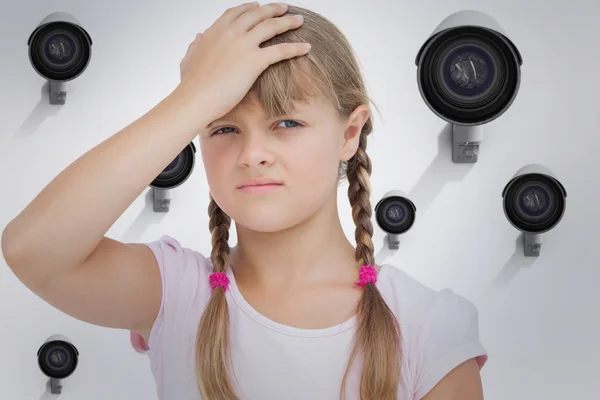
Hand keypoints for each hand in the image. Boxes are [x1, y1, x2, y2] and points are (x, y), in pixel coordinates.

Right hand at [177, 2, 309, 123]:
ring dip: (288, 21)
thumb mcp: (188, 59)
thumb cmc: (190, 86)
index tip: (258, 7)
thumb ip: (195, 46)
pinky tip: (307, 47)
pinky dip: (296, 48)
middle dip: (273, 9)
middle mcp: (230, 33)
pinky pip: (281, 50)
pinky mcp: (254, 61)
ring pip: (271, 26)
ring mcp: (243, 45)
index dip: (250, 8)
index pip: (236, 13)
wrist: (195, 99)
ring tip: (299, 20)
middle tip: (284, 9)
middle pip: (257, 14)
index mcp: (215, 31)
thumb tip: (198, 37)